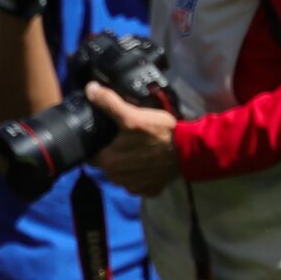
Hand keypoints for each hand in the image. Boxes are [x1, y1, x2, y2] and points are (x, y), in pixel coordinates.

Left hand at [86, 80, 180, 195]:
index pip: (90, 154)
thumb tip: (90, 89)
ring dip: (125, 165)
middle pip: (106, 165)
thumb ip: (108, 102)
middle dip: (111, 153)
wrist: (190, 150)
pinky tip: (147, 162)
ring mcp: (136, 188)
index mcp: (109, 163)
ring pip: (122, 174)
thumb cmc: (158, 133)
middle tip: (120, 139)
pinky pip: (139, 182)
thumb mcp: (132, 114)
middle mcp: (118, 180)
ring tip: (134, 149)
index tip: (102, 135)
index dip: (94, 143)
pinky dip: (141, 174)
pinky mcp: (151, 191)